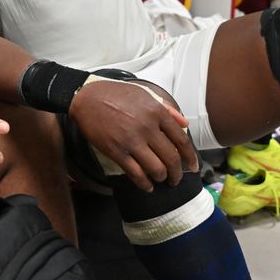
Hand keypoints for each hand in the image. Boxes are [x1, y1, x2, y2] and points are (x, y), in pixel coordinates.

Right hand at [68, 79, 197, 191]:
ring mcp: (131, 141)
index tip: (193, 166)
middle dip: (177, 174)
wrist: (86, 98)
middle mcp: (147, 127)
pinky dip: (144, 184)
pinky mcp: (116, 151)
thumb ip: (167, 109)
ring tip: (160, 179)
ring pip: (156, 169)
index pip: (182, 140)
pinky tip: (147, 186)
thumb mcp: (144, 94)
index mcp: (157, 112)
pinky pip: (136, 174)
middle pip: (171, 158)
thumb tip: (184, 124)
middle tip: (176, 179)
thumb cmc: (115, 94)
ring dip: (161, 178)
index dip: (191, 157)